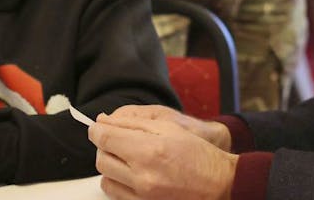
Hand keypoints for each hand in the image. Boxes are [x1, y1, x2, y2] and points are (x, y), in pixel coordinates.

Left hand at [89, 113, 237, 199]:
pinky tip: (132, 173)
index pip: (105, 139)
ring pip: (105, 178)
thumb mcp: (168, 127)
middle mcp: (142, 175)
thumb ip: (132, 123)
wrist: (217, 183)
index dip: (96, 130)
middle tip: (116, 140)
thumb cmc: (197, 153)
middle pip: (102, 159)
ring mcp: (142, 195)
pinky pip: (115, 193)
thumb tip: (104, 121)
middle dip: (104, 146)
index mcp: (148, 150)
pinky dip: (117, 181)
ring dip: (110, 165)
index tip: (96, 127)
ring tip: (126, 158)